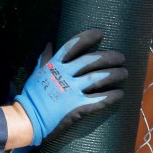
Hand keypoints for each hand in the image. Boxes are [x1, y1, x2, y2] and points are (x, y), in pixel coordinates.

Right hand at [15, 28, 126, 145]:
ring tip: (124, 73)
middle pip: (91, 60)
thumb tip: (50, 43)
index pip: (73, 45)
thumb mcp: (37, 73)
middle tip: (121, 57)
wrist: (28, 119)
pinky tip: (120, 94)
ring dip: (114, 74)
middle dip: (109, 57)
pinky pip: (99, 100)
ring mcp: (72, 90)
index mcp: (55, 65)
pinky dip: (111, 96)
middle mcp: (65, 74)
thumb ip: (45, 58)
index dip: (88, 37)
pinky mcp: (77, 106)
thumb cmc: (31, 96)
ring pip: (98, 78)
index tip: (100, 33)